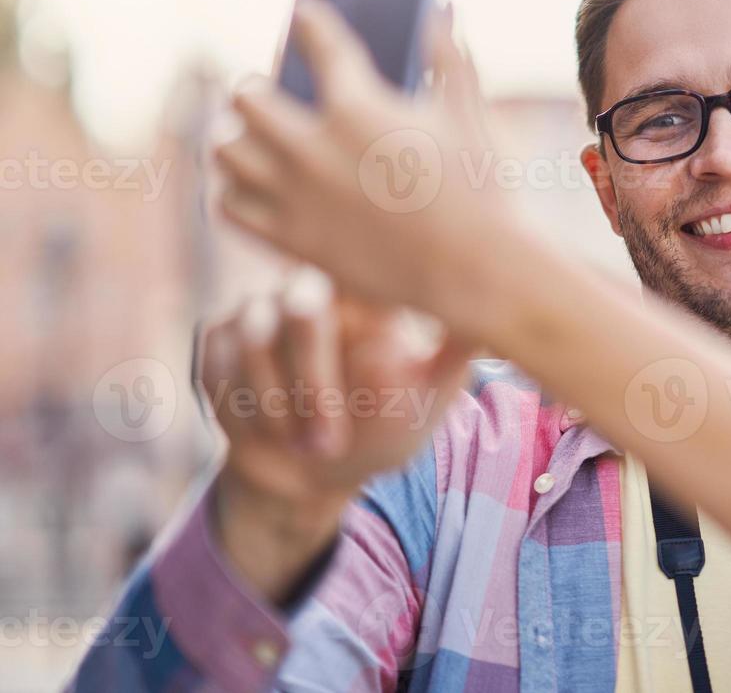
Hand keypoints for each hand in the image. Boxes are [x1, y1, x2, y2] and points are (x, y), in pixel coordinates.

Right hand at [198, 267, 470, 601]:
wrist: (314, 477)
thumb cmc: (382, 431)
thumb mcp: (430, 401)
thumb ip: (455, 357)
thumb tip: (494, 315)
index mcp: (366, 295)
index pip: (360, 271)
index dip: (362, 308)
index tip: (376, 364)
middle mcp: (313, 290)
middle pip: (302, 297)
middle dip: (314, 379)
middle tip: (331, 442)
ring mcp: (261, 310)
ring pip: (254, 332)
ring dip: (279, 405)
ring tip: (310, 446)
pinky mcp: (218, 339)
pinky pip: (219, 363)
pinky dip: (245, 409)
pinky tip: (271, 433)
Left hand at [215, 0, 519, 332]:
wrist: (472, 270)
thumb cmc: (478, 188)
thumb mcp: (467, 112)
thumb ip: (448, 55)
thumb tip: (440, 9)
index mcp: (357, 106)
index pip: (317, 41)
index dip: (309, 20)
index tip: (305, 13)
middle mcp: (312, 148)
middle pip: (245, 97)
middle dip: (254, 86)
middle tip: (263, 89)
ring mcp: (295, 196)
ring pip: (226, 150)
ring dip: (234, 136)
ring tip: (248, 137)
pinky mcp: (290, 239)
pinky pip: (229, 206)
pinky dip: (233, 190)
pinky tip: (255, 184)